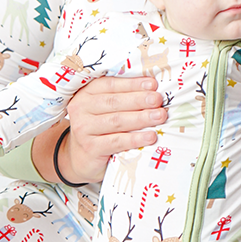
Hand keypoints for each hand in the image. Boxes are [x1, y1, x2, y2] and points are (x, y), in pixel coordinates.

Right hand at [42, 76, 165, 184]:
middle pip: (114, 102)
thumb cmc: (99, 127)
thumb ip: (121, 96)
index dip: (132, 84)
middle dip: (139, 99)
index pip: (110, 85)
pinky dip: (135, 138)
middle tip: (158, 99)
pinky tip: (150, 136)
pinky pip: (117, 142)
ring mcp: (84, 129)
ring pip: (117, 121)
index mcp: (86, 93)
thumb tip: (152, 89)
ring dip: (141, 118)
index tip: (152, 84)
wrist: (80, 157)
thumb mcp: (103, 109)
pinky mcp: (91, 148)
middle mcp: (81, 109)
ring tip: (159, 116)